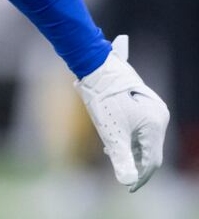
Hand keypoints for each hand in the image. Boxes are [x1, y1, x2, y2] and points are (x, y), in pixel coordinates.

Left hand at [75, 35, 169, 191]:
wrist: (95, 67)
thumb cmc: (103, 98)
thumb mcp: (110, 132)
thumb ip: (121, 158)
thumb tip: (128, 182)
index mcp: (156, 124)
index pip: (153, 160)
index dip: (140, 176)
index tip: (128, 188)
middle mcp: (160, 115)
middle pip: (150, 148)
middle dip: (134, 160)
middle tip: (118, 169)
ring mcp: (153, 106)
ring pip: (144, 137)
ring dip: (130, 148)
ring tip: (111, 151)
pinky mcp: (143, 101)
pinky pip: (140, 126)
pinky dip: (128, 136)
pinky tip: (113, 138)